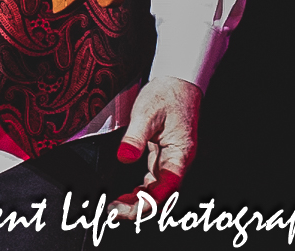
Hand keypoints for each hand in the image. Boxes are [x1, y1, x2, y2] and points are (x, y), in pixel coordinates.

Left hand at [109, 76, 202, 219]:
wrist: (177, 83)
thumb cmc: (165, 96)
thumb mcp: (147, 113)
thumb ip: (135, 137)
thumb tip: (124, 158)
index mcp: (180, 154)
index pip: (167, 186)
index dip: (149, 200)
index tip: (129, 208)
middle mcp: (177, 162)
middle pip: (161, 194)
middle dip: (139, 207)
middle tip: (114, 212)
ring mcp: (170, 161)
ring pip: (156, 189)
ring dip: (137, 201)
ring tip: (114, 208)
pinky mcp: (162, 157)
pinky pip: (151, 180)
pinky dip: (138, 190)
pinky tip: (123, 193)